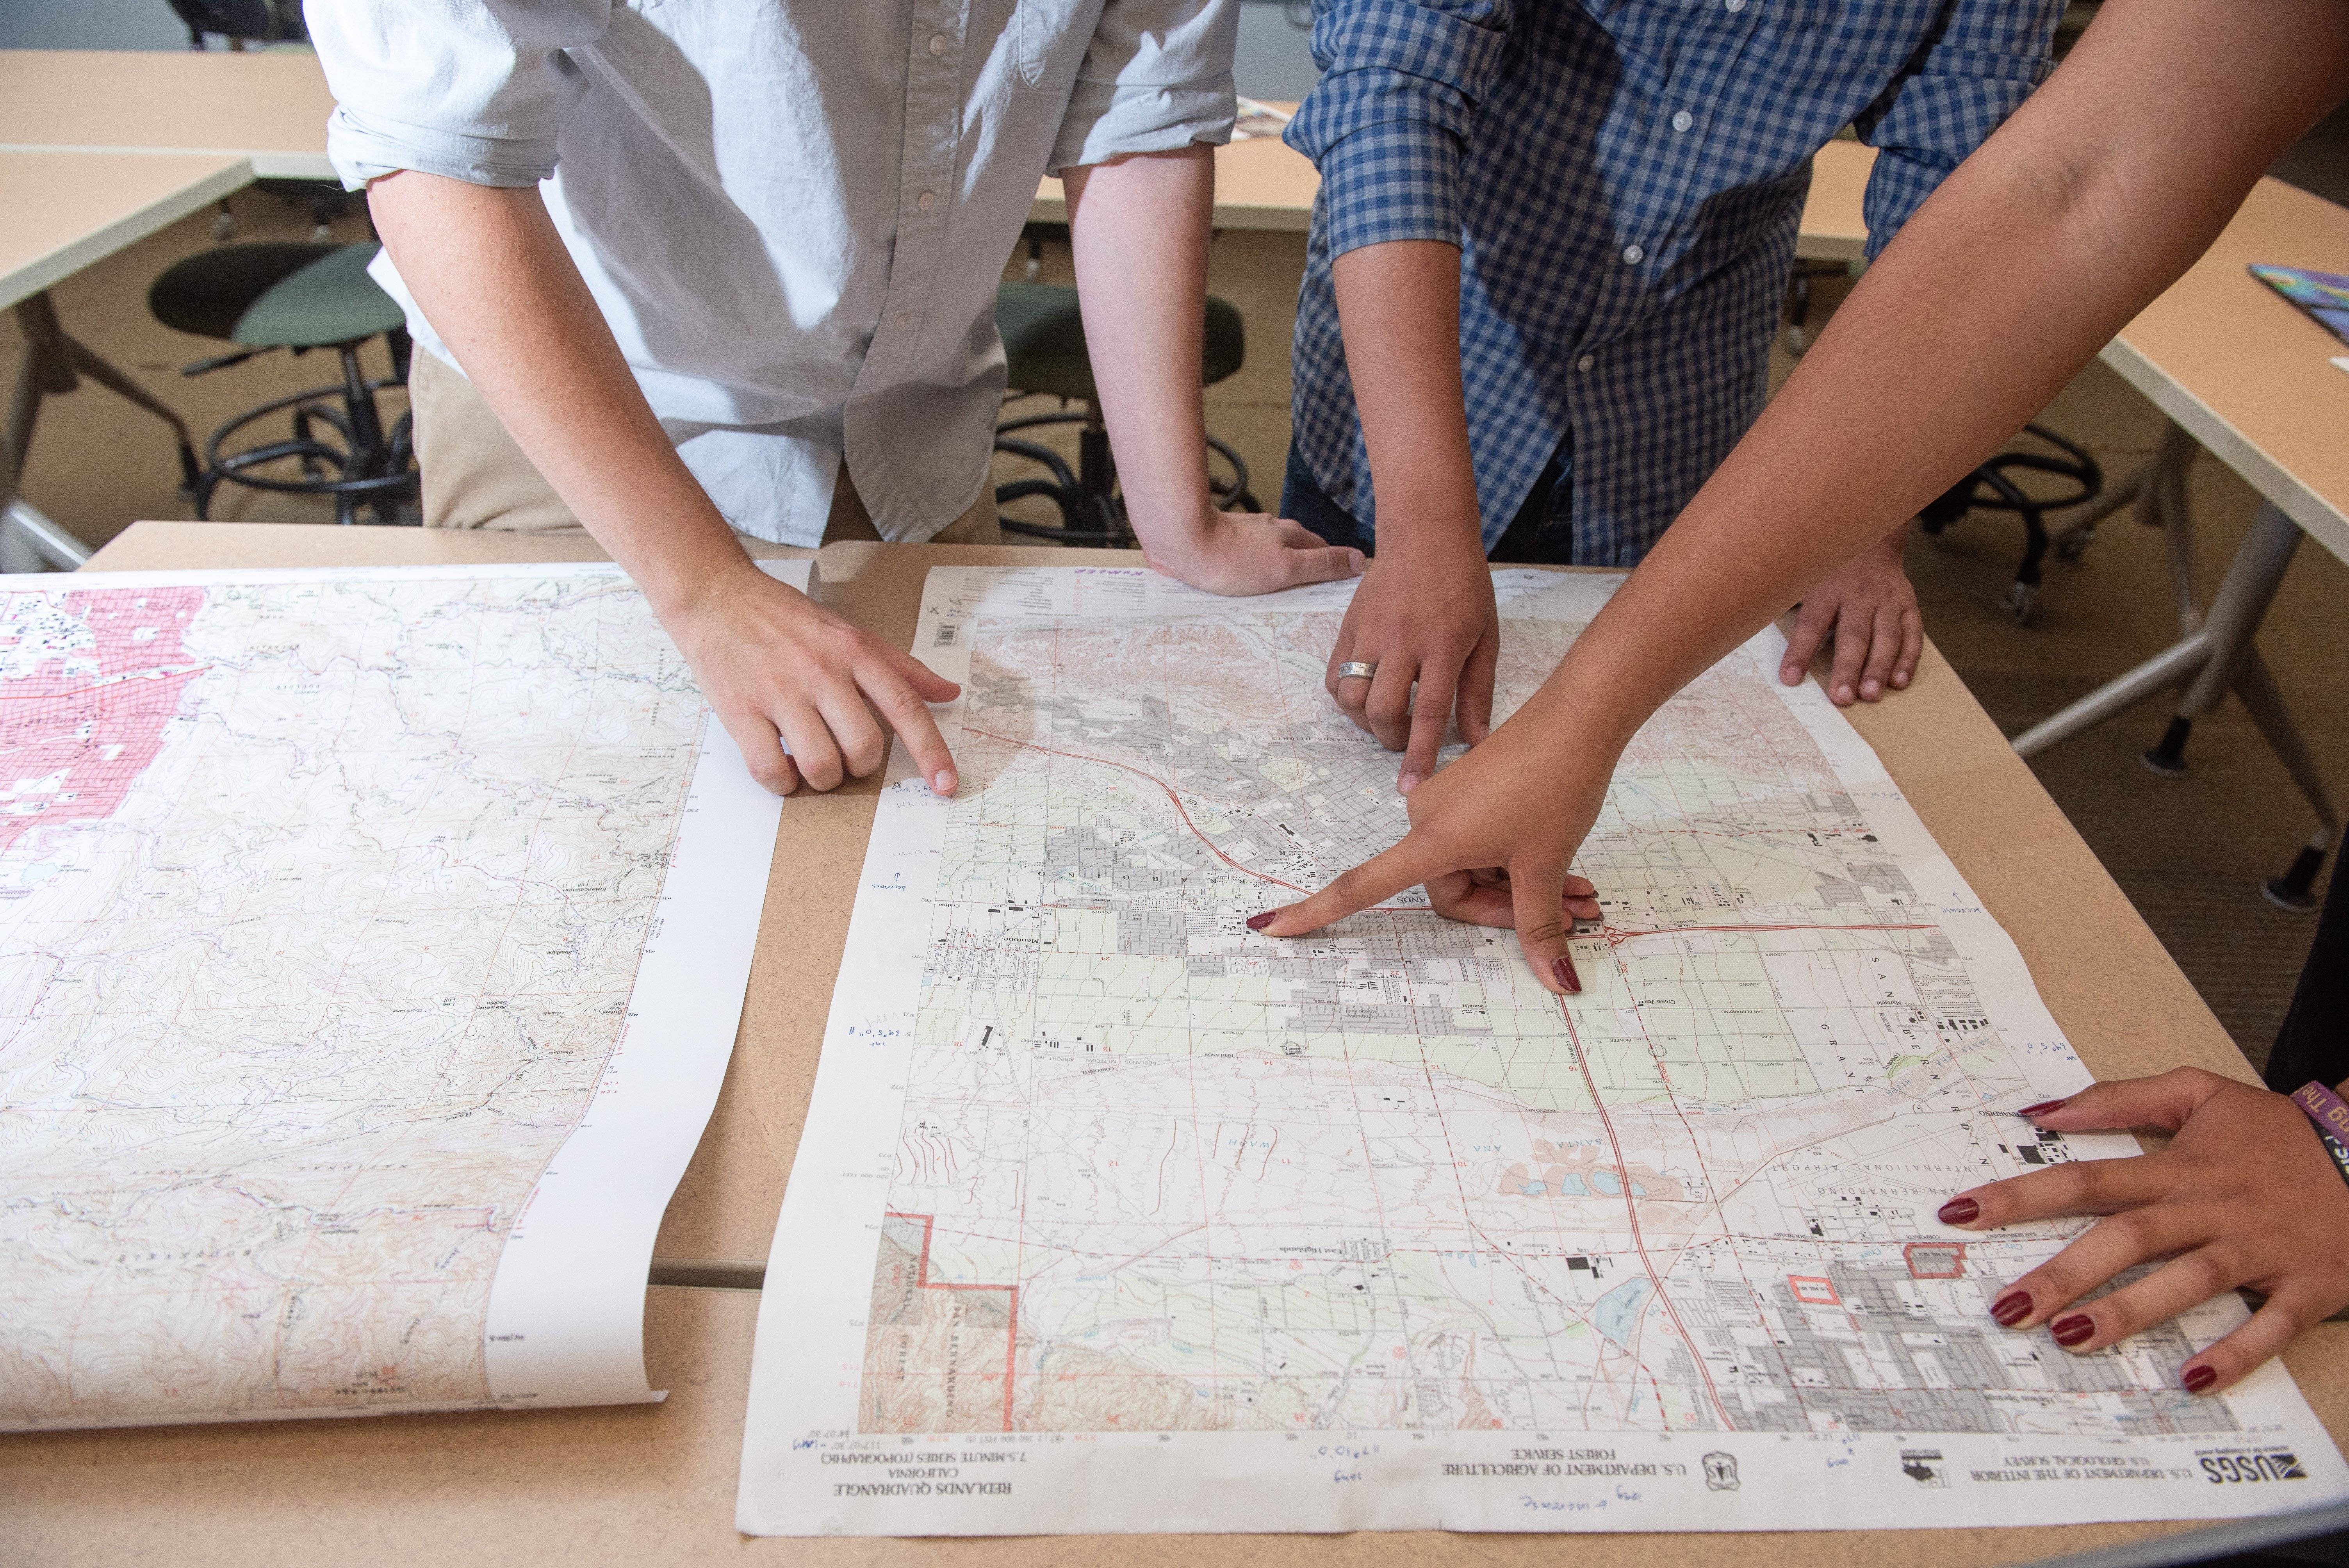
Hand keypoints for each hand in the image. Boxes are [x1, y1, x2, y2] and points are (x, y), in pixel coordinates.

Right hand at [661, 562, 960, 797]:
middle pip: (864, 748)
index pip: (906, 708)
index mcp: (855, 652)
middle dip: (859, 767)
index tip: (946, 786)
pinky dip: (782, 782)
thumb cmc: (786, 618)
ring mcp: (779, 692)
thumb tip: (948, 693)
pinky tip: (782, 766)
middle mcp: (821, 672)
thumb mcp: (851, 632)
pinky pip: (771, 770)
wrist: (717, 595)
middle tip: (843, 754)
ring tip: (812, 761)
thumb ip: (901, 668)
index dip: (932, 753)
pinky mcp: (740, 710)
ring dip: (822, 778)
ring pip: (821, 765)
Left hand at [1138, 508, 1363, 595]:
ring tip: (1279, 590)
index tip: (1340, 584)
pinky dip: (1251, 567)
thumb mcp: (1286, 568)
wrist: (1182, 541)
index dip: (1334, 565)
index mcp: (1291, 536)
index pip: (1323, 550)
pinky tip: (1244, 581)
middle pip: (1297, 548)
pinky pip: (1243, 555)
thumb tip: (1360, 559)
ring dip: (1277, 566)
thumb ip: (1322, 565)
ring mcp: (1244, 532)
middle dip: (1306, 566)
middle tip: (1312, 592)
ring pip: (1270, 551)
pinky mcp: (1219, 539)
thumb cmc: (1234, 560)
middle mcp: (1271, 530)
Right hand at [1251, 688, 1606, 988]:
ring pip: (1475, 868)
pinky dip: (1520, 860)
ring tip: (1583, 894)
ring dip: (1523, 886)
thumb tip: (1559, 983)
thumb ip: (1542, 926)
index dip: (1314, 912)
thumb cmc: (1556, 784)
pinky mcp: (1467, 791)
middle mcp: (1427, 820)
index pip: (1362, 887)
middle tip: (1571, 913)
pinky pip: (1483, 842)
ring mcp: (1446, 803)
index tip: (1268, 928)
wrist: (1578, 717)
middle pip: (1450, 889)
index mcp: (1432, 840)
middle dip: (1506, 908)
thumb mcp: (1546, 864)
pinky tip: (1569, 871)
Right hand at [1327, 534, 1498, 793]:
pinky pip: (1334, 676)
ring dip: (1364, 721)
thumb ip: (1478, 690)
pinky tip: (1363, 694)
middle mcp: (1402, 641)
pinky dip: (1344, 697)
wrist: (1426, 533)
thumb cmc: (1464, 585)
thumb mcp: (1485, 637)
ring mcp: (1370, 633)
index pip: (1428, 712)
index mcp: (1442, 645)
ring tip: (1383, 718)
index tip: (1410, 788)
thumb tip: (1476, 740)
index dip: (1419, 755)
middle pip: (1382, 710)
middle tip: (1403, 741)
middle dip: (1390, 740)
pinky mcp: (1348, 626)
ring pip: (1351, 697)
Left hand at [1779, 521, 1921, 705]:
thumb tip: (1747, 623)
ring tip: (1871, 695)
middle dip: (1848, 667)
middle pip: (1853, 634)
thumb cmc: (1828, 569)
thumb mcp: (1805, 577)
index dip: (1800, 651)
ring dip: (1879, 668)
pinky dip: (1908, 659)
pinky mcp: (1909, 606)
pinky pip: (1913, 634)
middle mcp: (1859, 595)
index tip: (1790, 678)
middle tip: (1842, 698)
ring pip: (1886, 637)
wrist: (1872, 538)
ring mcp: (1887, 601)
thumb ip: (1786, 602)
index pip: (1811, 623)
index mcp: (1826, 590)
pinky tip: (1899, 683)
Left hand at [1937, 1068, 2348, 1394]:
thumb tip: (2044, 1109)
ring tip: (2070, 1339)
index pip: (2085, 1180)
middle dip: (2062, 1273)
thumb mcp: (2200, 1093)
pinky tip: (2192, 1377)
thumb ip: (2120, 1098)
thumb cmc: (2280, 1133)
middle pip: (2125, 1238)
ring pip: (2186, 1282)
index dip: (2020, 1196)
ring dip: (2129, 1312)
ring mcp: (2258, 1250)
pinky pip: (2269, 1324)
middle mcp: (2210, 1209)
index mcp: (2179, 1168)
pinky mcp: (2305, 1285)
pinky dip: (2236, 1351)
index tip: (1961, 1214)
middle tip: (2007, 1307)